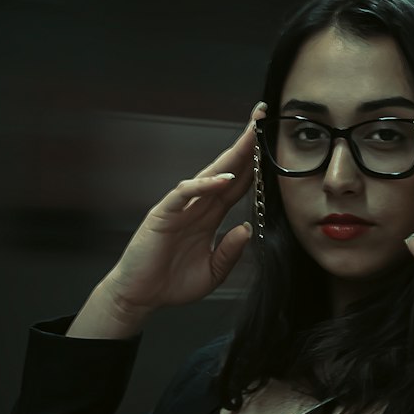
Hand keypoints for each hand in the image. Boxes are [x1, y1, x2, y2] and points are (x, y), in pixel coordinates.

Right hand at [103, 103, 267, 318]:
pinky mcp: (163, 214)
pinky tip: (222, 179)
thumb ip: (230, 252)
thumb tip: (246, 228)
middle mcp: (198, 205)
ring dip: (230, 155)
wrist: (140, 297)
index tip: (274, 143)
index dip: (256, 163)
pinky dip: (203, 185)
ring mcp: (180, 207)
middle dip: (246, 143)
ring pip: (209, 174)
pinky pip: (184, 194)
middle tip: (263, 116)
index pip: (238, 183)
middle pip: (227, 168)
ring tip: (251, 136)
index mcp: (210, 216)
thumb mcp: (213, 272)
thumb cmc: (173, 283)